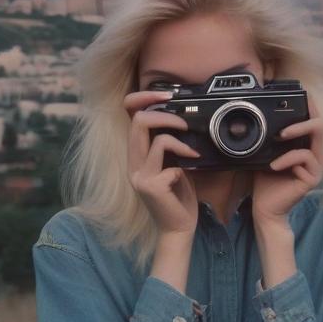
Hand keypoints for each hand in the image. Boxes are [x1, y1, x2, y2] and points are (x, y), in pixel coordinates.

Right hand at [125, 89, 201, 235]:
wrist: (179, 227)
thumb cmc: (179, 196)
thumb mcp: (174, 163)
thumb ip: (171, 144)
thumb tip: (183, 118)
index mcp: (136, 153)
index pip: (129, 115)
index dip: (143, 97)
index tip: (166, 94)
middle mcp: (132, 162)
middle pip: (139, 120)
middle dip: (167, 116)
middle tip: (186, 124)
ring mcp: (139, 175)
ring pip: (158, 140)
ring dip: (181, 142)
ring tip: (193, 152)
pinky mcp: (150, 187)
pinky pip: (170, 165)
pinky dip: (184, 167)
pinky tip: (186, 178)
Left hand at [252, 95, 322, 225]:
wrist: (265, 209)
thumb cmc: (265, 181)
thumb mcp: (264, 154)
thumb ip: (267, 138)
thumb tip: (257, 117)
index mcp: (304, 146)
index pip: (311, 119)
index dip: (309, 104)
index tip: (299, 92)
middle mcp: (314, 153)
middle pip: (319, 123)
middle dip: (304, 115)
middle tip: (284, 119)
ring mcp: (316, 165)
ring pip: (316, 136)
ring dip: (296, 131)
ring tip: (278, 137)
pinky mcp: (312, 177)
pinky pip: (304, 158)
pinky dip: (287, 158)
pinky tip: (274, 165)